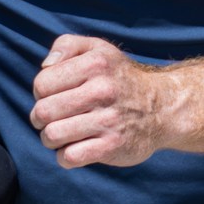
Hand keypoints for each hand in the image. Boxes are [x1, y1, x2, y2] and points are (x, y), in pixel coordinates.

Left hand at [29, 34, 172, 168]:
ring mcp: (108, 121)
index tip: (54, 96)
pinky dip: (64, 157)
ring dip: (50, 139)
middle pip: (43, 112)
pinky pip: (70, 157)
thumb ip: (66, 46)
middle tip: (52, 118)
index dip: (41, 93)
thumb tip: (45, 66)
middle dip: (40, 118)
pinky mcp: (112, 147)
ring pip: (52, 136)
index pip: (42, 84)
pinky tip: (73, 149)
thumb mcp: (98, 49)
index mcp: (95, 65)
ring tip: (62, 134)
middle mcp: (102, 91)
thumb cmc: (119, 78)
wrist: (163, 107)